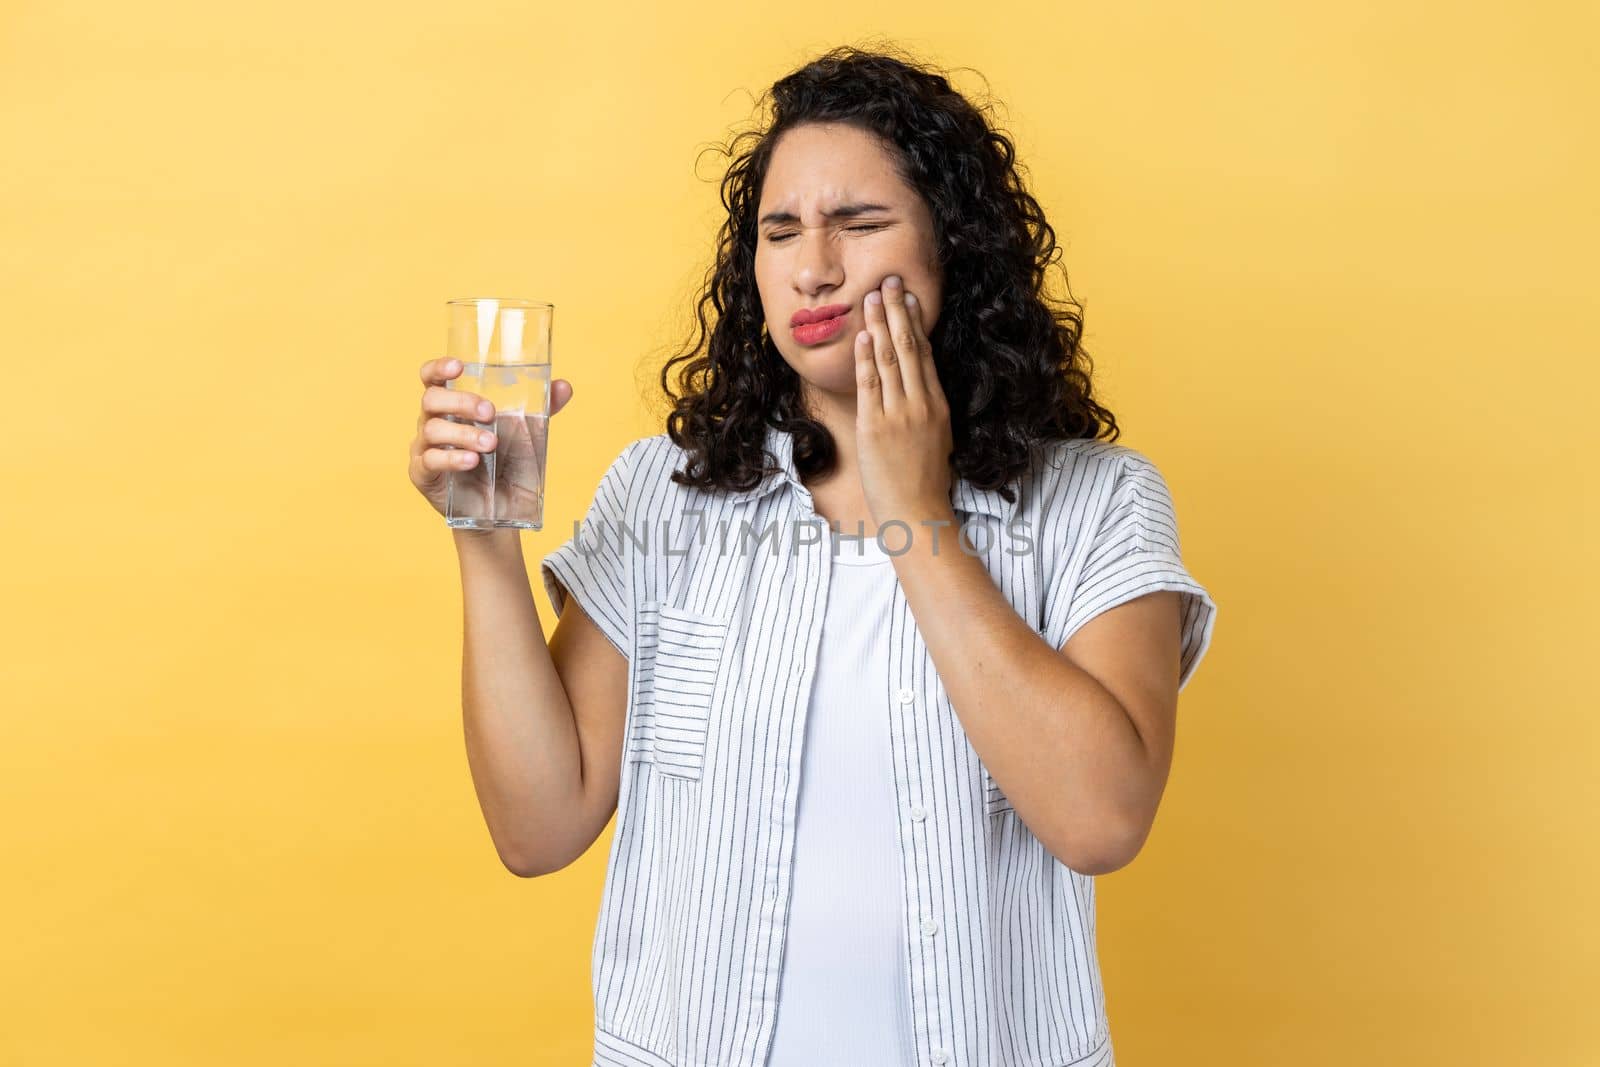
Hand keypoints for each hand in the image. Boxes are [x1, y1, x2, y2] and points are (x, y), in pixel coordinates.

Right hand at [408, 357, 573, 519]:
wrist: (505, 509)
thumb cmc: (510, 465)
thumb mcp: (530, 434)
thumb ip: (544, 409)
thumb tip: (564, 386)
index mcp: (453, 406)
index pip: (432, 377)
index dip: (439, 368)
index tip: (458, 367)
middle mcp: (434, 422)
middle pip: (432, 399)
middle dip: (462, 402)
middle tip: (490, 412)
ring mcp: (425, 448)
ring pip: (432, 429)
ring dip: (464, 433)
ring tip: (490, 444)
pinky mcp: (423, 475)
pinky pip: (429, 460)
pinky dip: (451, 458)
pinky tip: (471, 461)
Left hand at [854, 274, 954, 527]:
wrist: (916, 511)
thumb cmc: (925, 481)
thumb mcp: (937, 438)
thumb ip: (928, 410)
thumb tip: (919, 386)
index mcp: (939, 405)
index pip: (926, 354)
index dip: (916, 322)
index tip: (910, 297)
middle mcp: (921, 404)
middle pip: (910, 347)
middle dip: (898, 311)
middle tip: (890, 281)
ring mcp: (899, 414)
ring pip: (890, 359)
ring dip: (879, 324)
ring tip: (871, 297)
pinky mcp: (876, 427)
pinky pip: (870, 385)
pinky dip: (866, 358)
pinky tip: (863, 335)